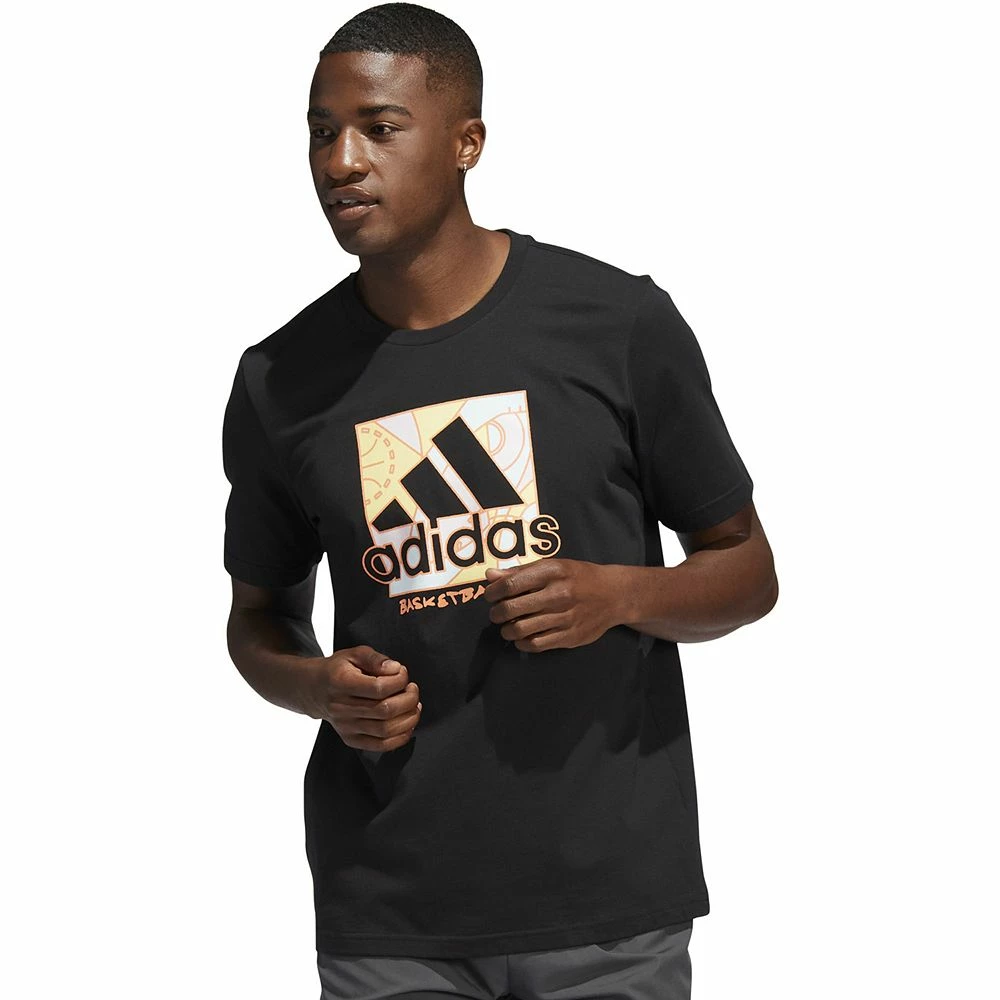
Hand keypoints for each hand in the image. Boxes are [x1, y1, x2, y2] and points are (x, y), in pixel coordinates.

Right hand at [308, 645, 421, 750]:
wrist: (314, 690)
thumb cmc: (336, 670)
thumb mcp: (354, 654)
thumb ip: (376, 658)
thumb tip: (395, 669)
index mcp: (341, 683)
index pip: (379, 688)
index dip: (399, 680)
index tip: (402, 672)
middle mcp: (341, 708)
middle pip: (385, 710)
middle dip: (408, 699)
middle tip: (412, 689)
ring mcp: (345, 726)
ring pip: (385, 730)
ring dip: (408, 718)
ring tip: (413, 705)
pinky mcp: (350, 739)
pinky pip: (380, 745)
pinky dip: (400, 737)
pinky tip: (407, 724)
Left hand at [484, 558, 620, 651]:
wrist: (614, 595)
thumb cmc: (579, 577)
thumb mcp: (553, 566)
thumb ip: (521, 572)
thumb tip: (490, 575)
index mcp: (552, 572)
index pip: (510, 584)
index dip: (493, 592)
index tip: (490, 596)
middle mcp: (558, 594)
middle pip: (512, 608)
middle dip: (496, 613)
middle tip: (496, 613)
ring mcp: (565, 617)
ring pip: (520, 629)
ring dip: (506, 630)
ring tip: (508, 626)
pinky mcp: (570, 636)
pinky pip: (536, 644)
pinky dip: (522, 643)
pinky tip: (522, 637)